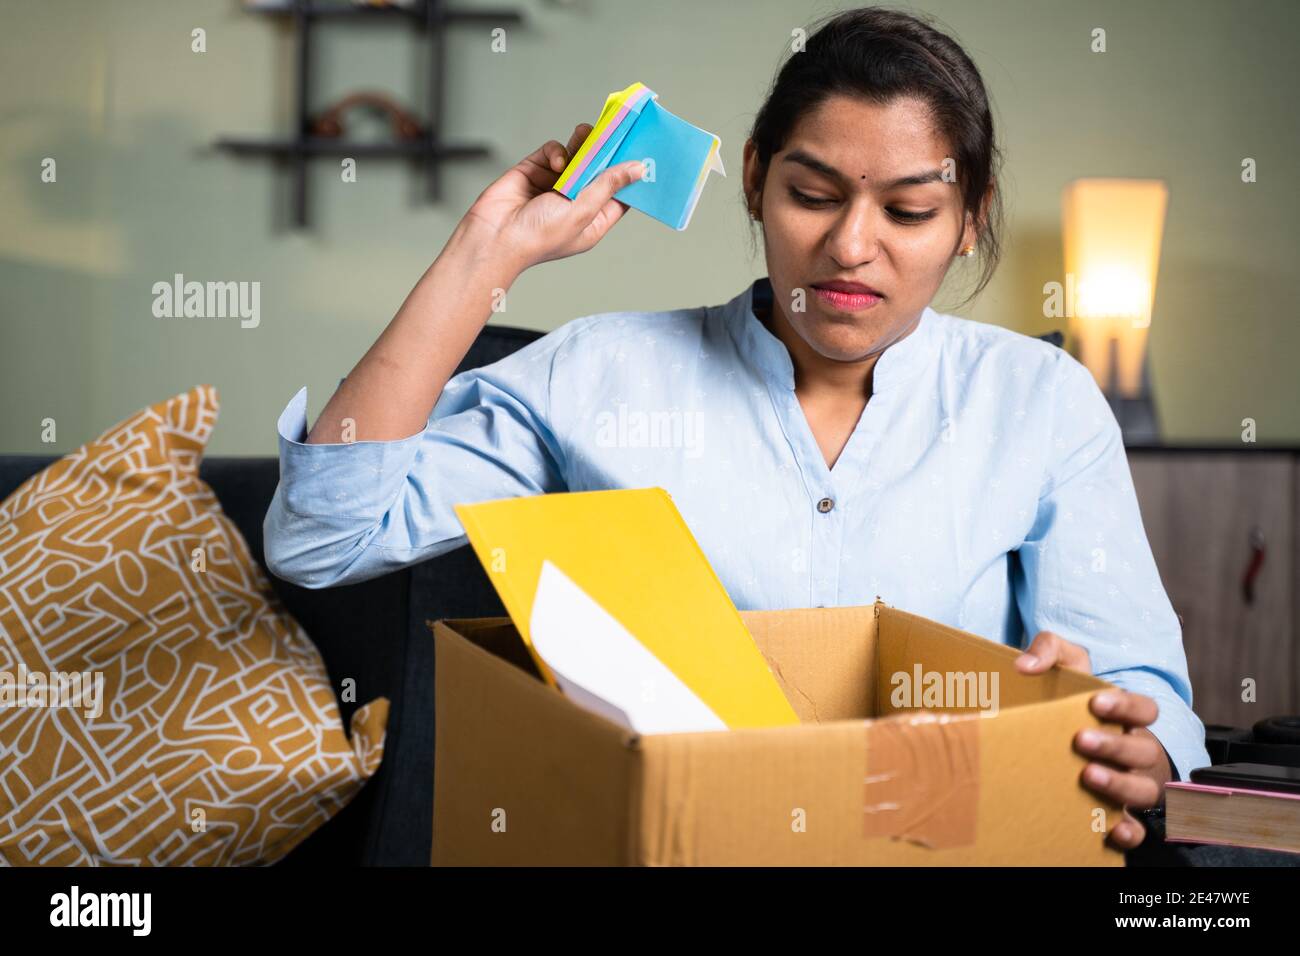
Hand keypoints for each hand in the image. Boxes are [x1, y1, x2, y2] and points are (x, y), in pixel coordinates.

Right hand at [460, 122, 645, 273]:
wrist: (494, 235)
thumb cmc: (537, 236)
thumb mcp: (583, 211)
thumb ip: (609, 185)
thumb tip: (637, 169)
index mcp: (592, 221)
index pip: (619, 195)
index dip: (630, 177)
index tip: (643, 154)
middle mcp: (575, 202)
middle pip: (599, 171)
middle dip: (607, 153)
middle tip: (617, 131)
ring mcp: (555, 185)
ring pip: (578, 156)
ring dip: (583, 145)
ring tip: (588, 133)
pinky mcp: (536, 170)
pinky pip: (554, 152)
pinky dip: (557, 152)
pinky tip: (556, 161)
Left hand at [1015, 631, 1171, 850]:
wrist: (1064, 736)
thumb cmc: (1071, 701)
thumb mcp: (1065, 667)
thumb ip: (1049, 650)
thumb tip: (1024, 665)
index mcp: (1126, 717)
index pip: (1144, 709)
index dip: (1127, 707)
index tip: (1097, 703)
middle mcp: (1135, 751)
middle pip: (1143, 750)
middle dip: (1114, 746)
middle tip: (1080, 740)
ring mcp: (1131, 782)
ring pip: (1143, 789)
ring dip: (1119, 785)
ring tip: (1088, 776)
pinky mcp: (1120, 812)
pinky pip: (1137, 828)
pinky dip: (1130, 832)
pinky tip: (1111, 830)